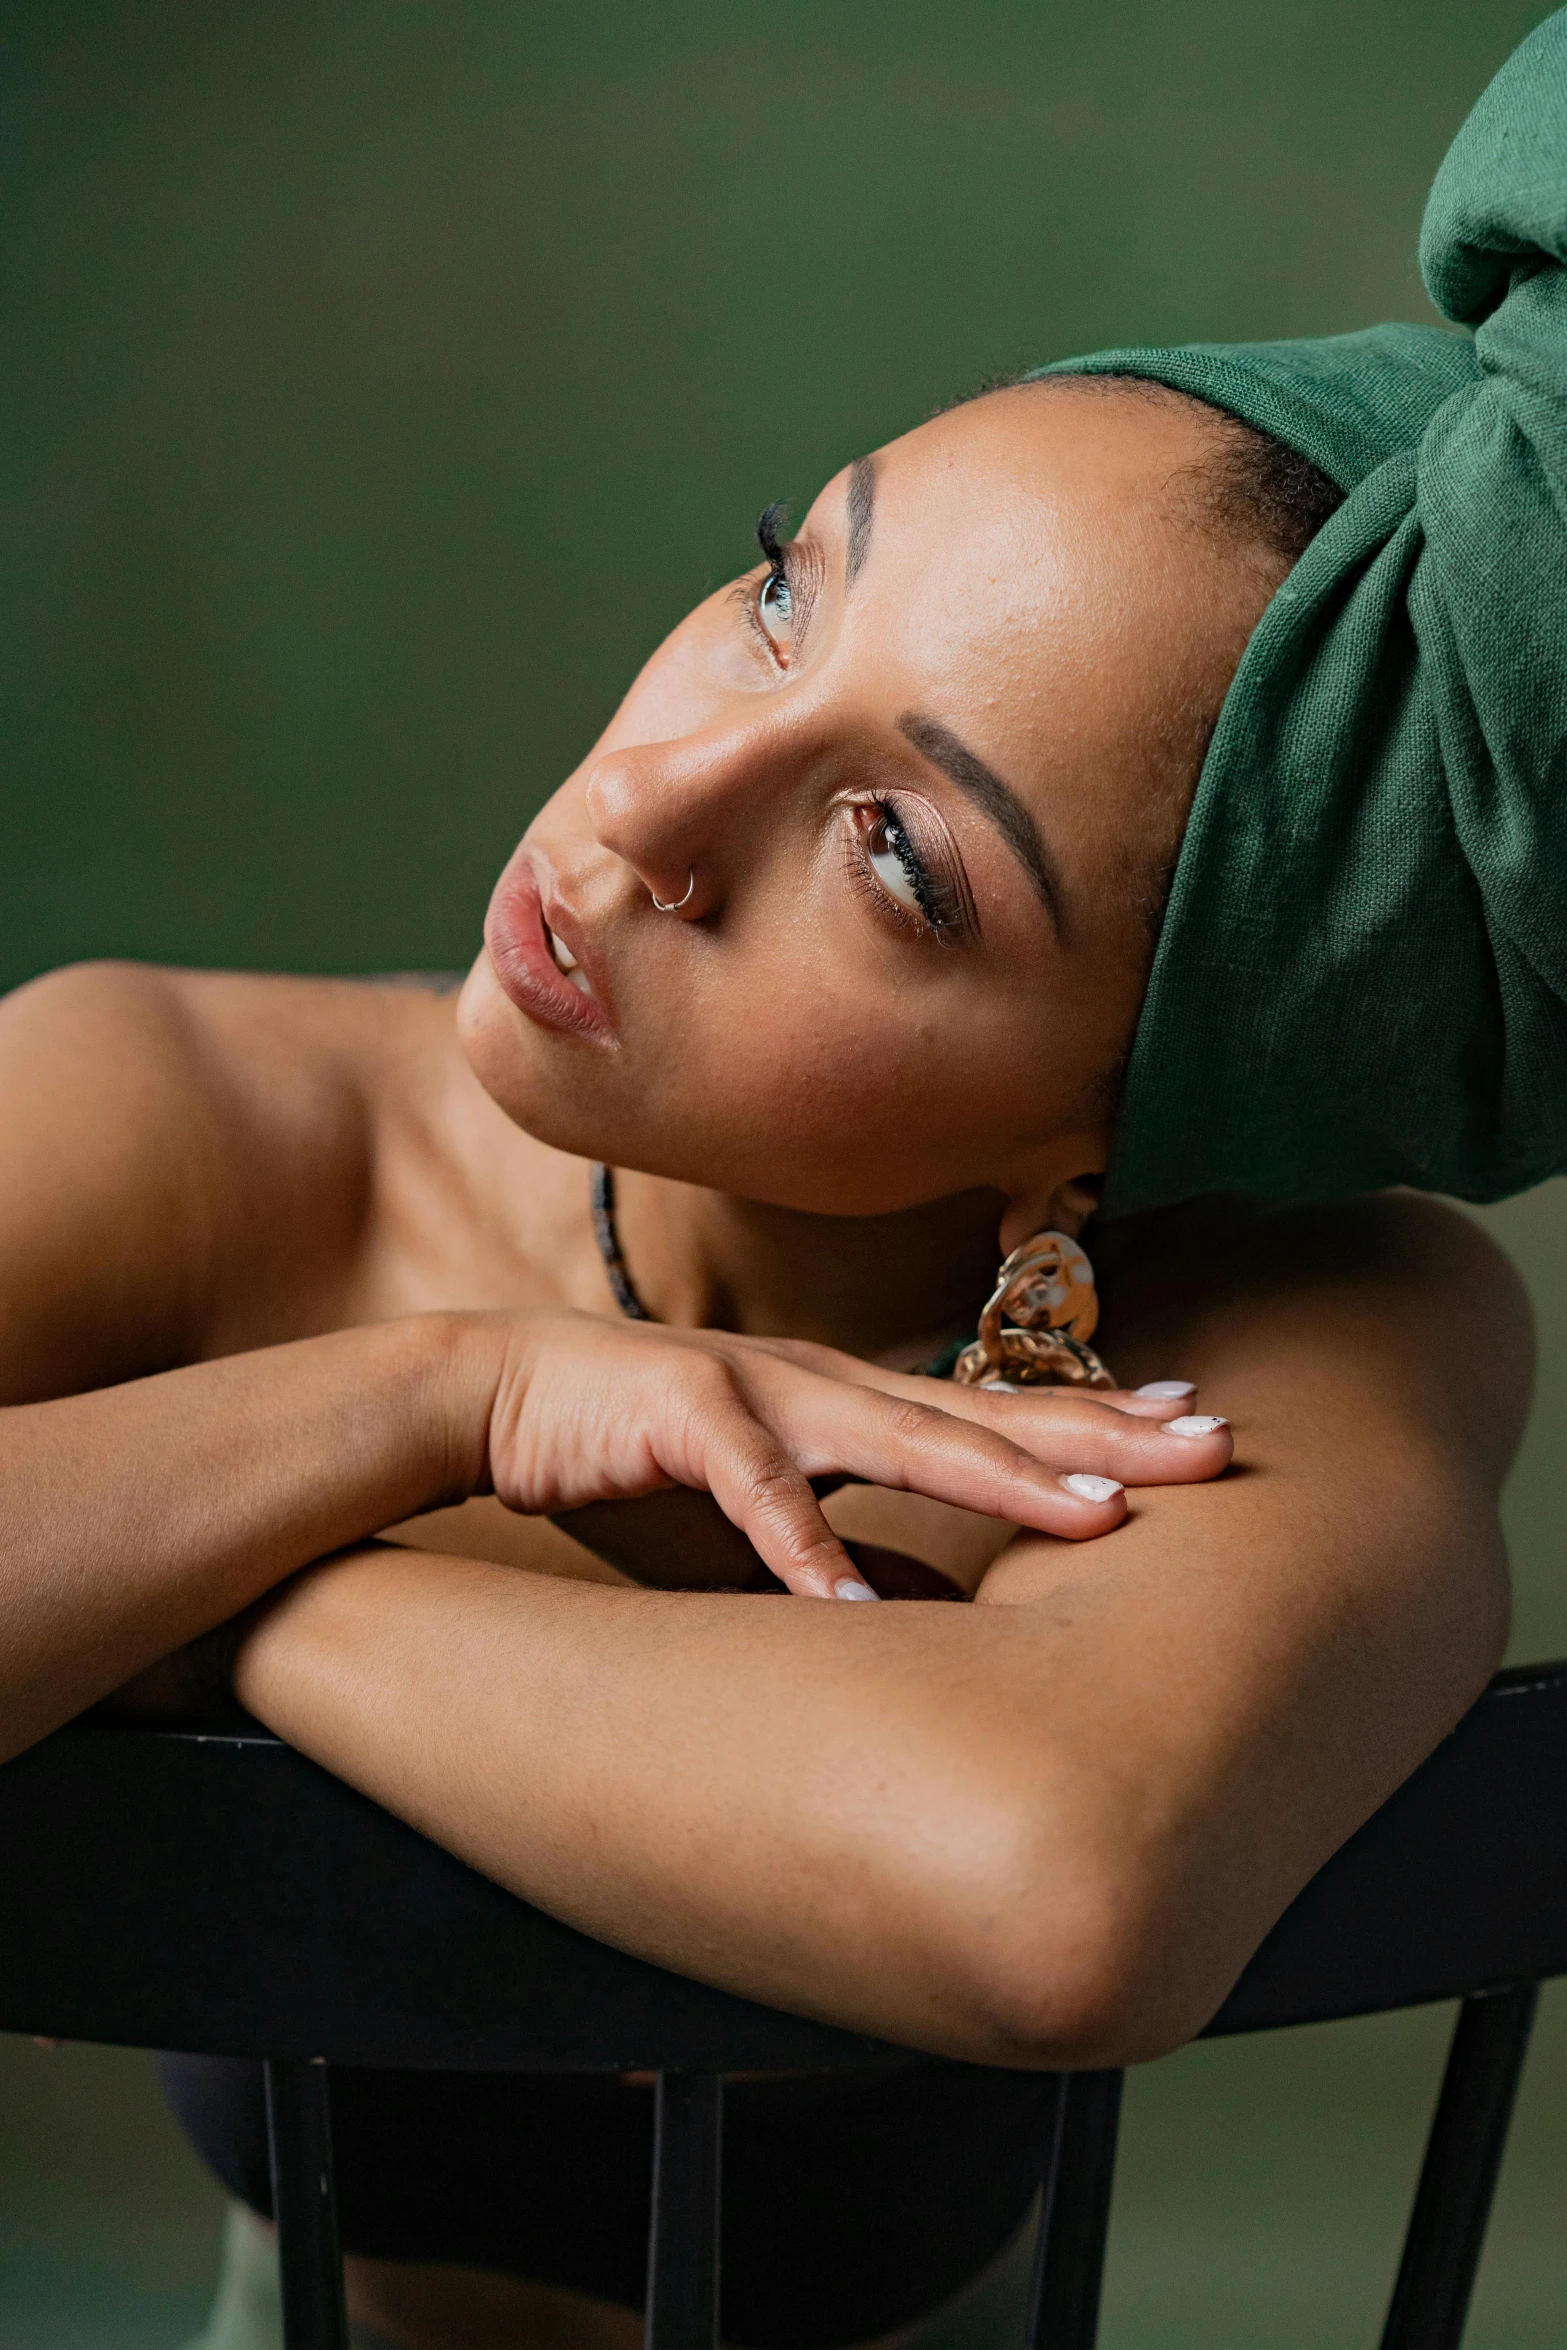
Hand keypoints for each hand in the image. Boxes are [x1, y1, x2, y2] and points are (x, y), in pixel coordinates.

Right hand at [474, 1311, 1229, 1601]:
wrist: (494, 1395)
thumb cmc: (636, 1457)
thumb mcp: (759, 1517)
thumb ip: (848, 1556)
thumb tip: (934, 1623)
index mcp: (852, 1403)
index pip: (997, 1413)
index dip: (1099, 1423)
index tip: (1195, 1434)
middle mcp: (826, 1385)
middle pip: (987, 1412)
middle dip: (1105, 1431)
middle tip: (1217, 1448)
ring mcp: (761, 1390)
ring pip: (901, 1434)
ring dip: (1002, 1474)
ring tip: (1100, 1515)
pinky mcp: (682, 1413)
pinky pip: (757, 1490)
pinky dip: (807, 1544)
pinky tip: (856, 1603)